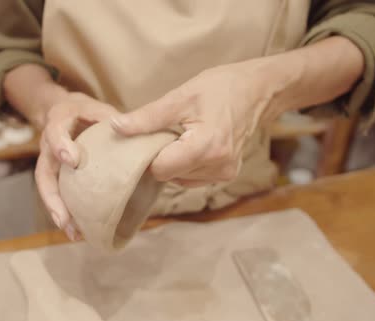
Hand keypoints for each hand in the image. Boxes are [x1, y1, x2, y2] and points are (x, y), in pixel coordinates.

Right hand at [35, 92, 118, 239]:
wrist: (64, 111)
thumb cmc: (85, 111)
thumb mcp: (98, 108)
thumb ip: (113, 119)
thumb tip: (138, 133)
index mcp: (58, 123)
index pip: (55, 133)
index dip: (61, 146)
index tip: (72, 160)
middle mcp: (48, 146)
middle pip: (43, 173)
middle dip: (53, 197)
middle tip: (65, 217)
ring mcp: (49, 163)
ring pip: (47, 190)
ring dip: (58, 212)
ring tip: (73, 232)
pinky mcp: (55, 176)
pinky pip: (56, 195)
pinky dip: (65, 213)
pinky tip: (76, 231)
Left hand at [110, 63, 274, 186]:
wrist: (258, 90)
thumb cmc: (221, 87)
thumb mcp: (180, 97)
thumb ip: (147, 117)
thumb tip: (115, 127)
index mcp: (206, 148)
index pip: (160, 169)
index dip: (148, 154)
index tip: (149, 136)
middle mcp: (218, 167)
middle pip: (169, 175)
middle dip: (162, 156)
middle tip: (168, 131)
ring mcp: (225, 173)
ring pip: (180, 178)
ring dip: (175, 160)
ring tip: (184, 134)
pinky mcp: (227, 174)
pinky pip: (194, 177)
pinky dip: (187, 163)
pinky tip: (193, 143)